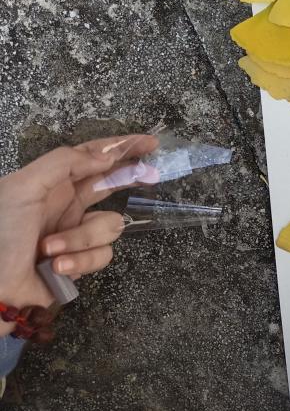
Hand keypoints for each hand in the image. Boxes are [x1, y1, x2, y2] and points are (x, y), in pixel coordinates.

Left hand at [0, 134, 157, 335]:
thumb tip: (107, 157)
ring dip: (81, 238)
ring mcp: (77, 233)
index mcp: (53, 182)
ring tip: (50, 249)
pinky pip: (102, 255)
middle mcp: (68, 204)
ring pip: (110, 225)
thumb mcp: (23, 187)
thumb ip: (66, 162)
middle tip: (152, 175)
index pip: (93, 156)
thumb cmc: (1, 233)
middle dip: (130, 179)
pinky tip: (56, 267)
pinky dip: (80, 261)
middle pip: (111, 183)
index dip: (122, 147)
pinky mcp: (83, 261)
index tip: (151, 143)